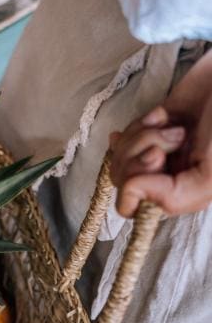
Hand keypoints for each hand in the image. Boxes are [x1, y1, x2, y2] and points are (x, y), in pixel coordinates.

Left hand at [110, 50, 211, 216]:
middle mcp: (165, 178)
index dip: (135, 183)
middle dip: (139, 154)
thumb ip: (173, 197)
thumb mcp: (210, 175)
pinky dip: (141, 121)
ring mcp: (158, 151)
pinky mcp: (152, 128)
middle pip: (121, 179)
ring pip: (121, 156)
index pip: (132, 206)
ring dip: (143, 135)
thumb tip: (132, 190)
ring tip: (174, 126)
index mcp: (180, 195)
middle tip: (173, 137)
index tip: (158, 158)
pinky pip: (126, 133)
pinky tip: (164, 116)